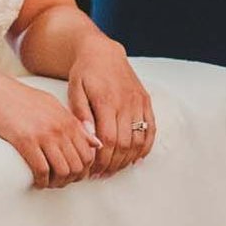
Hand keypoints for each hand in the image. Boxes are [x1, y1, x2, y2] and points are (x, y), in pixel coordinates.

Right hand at [0, 72, 97, 188]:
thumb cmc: (22, 99)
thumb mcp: (53, 106)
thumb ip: (75, 124)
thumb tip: (96, 144)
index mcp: (68, 120)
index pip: (88, 155)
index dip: (83, 171)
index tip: (73, 175)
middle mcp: (60, 128)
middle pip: (77, 166)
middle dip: (70, 179)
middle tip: (60, 181)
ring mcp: (43, 135)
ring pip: (62, 171)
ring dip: (57, 183)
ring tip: (49, 182)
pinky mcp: (26, 141)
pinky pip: (41, 170)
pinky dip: (42, 182)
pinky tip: (37, 181)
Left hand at [67, 36, 154, 176]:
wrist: (102, 52)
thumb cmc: (84, 72)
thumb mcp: (75, 89)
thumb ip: (81, 113)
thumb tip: (90, 139)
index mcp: (106, 100)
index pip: (108, 139)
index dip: (102, 158)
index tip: (93, 169)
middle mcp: (126, 102)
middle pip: (125, 143)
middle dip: (113, 163)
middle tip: (102, 174)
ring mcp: (139, 102)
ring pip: (139, 140)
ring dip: (128, 159)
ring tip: (115, 168)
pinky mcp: (146, 102)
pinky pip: (151, 129)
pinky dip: (145, 147)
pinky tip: (134, 158)